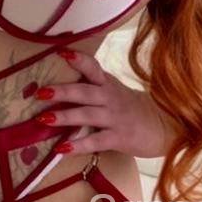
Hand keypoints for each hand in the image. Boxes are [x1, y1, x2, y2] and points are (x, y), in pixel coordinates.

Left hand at [34, 49, 168, 158]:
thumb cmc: (128, 106)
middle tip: (40, 92)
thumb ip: (90, 85)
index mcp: (107, 83)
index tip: (61, 52)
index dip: (79, 60)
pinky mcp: (119, 138)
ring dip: (65, 117)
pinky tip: (61, 149)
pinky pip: (96, 141)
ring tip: (43, 119)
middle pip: (85, 92)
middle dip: (62, 91)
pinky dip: (78, 145)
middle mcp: (110, 97)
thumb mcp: (112, 90)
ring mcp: (115, 118)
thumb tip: (56, 83)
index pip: (93, 67)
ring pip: (88, 115)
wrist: (161, 125)